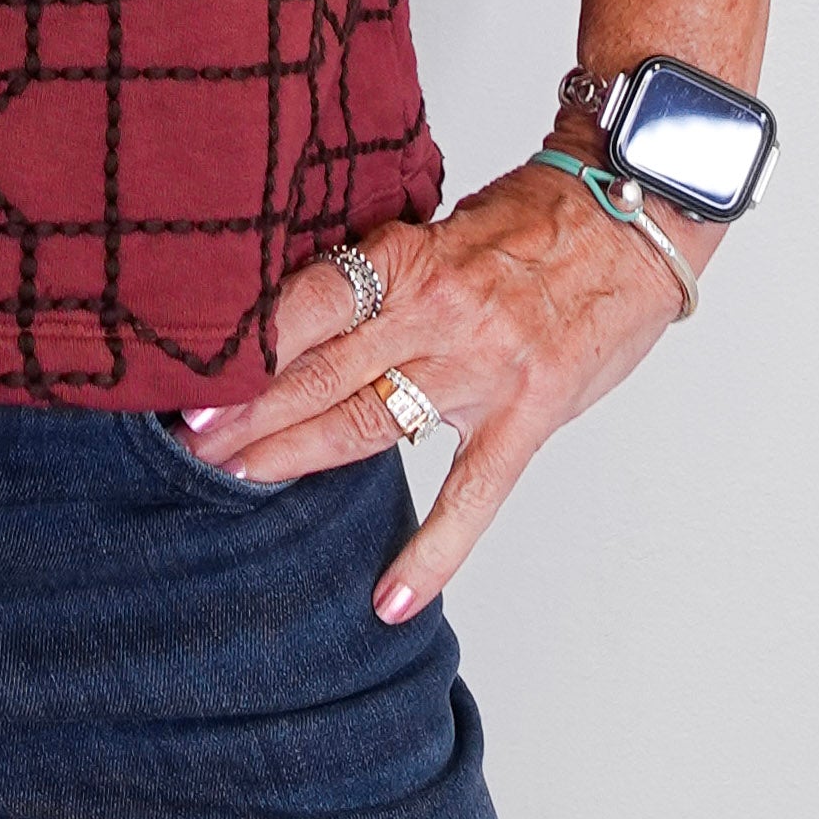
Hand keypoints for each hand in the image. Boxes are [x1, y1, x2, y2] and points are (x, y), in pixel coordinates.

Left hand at [182, 152, 710, 621]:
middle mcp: (438, 311)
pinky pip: (472, 496)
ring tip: (234, 485)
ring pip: (370, 422)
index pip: (306, 302)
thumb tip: (295, 310)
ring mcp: (483, 369)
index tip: (185, 373)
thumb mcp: (443, 225)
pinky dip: (432, 553)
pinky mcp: (528, 415)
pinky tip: (390, 600)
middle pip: (319, 368)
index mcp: (410, 255)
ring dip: (297, 456)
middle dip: (245, 410)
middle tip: (182, 443)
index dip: (243, 344)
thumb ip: (380, 271)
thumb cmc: (535, 221)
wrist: (636, 218)